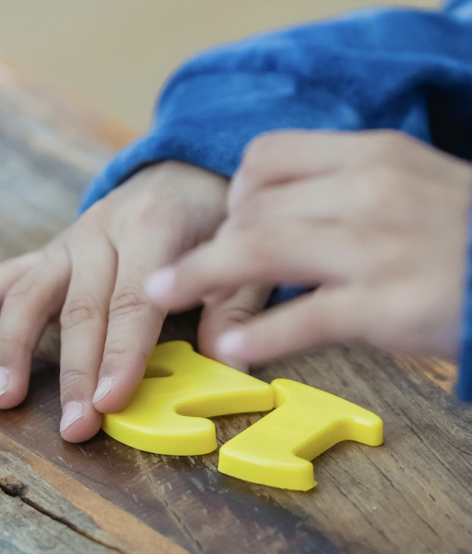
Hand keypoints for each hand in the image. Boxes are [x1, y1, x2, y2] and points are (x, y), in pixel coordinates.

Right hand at [0, 161, 266, 440]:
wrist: (190, 163)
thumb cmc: (220, 216)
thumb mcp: (244, 250)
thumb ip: (235, 302)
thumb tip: (222, 360)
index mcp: (152, 228)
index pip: (133, 300)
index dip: (121, 354)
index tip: (111, 402)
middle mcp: (101, 231)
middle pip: (81, 309)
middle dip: (75, 373)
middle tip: (73, 429)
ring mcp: (70, 240)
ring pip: (33, 294)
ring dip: (14, 347)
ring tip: (2, 397)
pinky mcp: (54, 249)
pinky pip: (12, 273)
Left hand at [145, 131, 471, 366]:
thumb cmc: (463, 237)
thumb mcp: (410, 187)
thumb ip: (344, 193)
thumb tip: (275, 216)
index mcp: (370, 155)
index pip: (267, 156)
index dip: (231, 194)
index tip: (224, 228)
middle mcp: (368, 190)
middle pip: (253, 206)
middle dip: (210, 245)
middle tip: (180, 279)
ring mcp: (377, 247)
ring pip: (263, 248)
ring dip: (202, 276)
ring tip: (161, 298)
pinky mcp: (388, 305)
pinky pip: (307, 317)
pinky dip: (261, 336)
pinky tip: (231, 351)